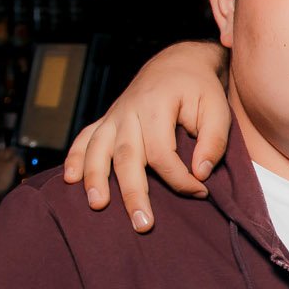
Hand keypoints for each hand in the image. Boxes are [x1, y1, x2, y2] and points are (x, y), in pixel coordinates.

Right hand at [62, 41, 231, 232]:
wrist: (177, 63)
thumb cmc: (200, 89)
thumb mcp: (218, 109)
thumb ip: (214, 140)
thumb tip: (200, 173)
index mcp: (156, 106)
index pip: (162, 154)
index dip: (181, 179)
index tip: (200, 191)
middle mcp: (128, 110)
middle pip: (127, 157)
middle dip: (133, 193)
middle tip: (143, 224)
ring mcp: (113, 116)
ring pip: (98, 150)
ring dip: (95, 178)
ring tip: (98, 205)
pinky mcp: (106, 120)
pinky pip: (84, 138)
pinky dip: (74, 157)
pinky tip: (69, 180)